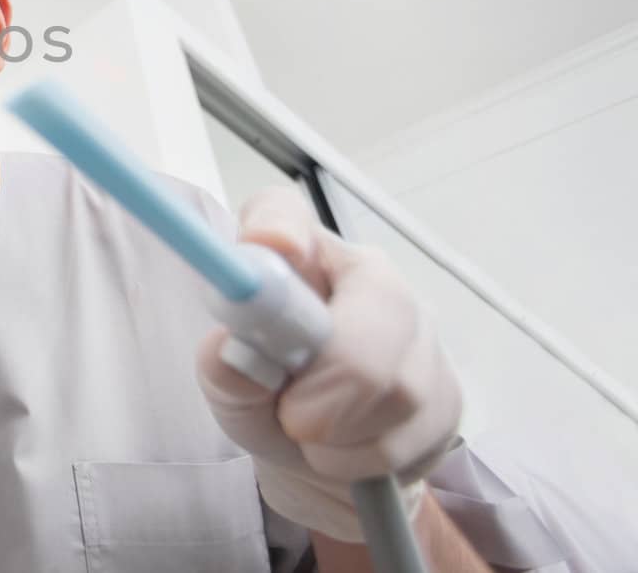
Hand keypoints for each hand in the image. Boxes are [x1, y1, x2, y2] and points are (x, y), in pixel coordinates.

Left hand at [195, 187, 462, 541]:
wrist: (313, 449)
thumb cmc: (265, 390)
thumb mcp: (227, 379)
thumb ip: (221, 365)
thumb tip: (232, 355)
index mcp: (299, 255)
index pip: (284, 211)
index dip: (279, 227)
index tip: (272, 251)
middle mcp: (367, 277)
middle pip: (381, 303)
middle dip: (337, 375)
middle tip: (294, 416)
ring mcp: (417, 330)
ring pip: (400, 385)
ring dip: (340, 431)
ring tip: (308, 430)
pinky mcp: (447, 391)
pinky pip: (412, 434)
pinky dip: (362, 458)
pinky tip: (343, 447)